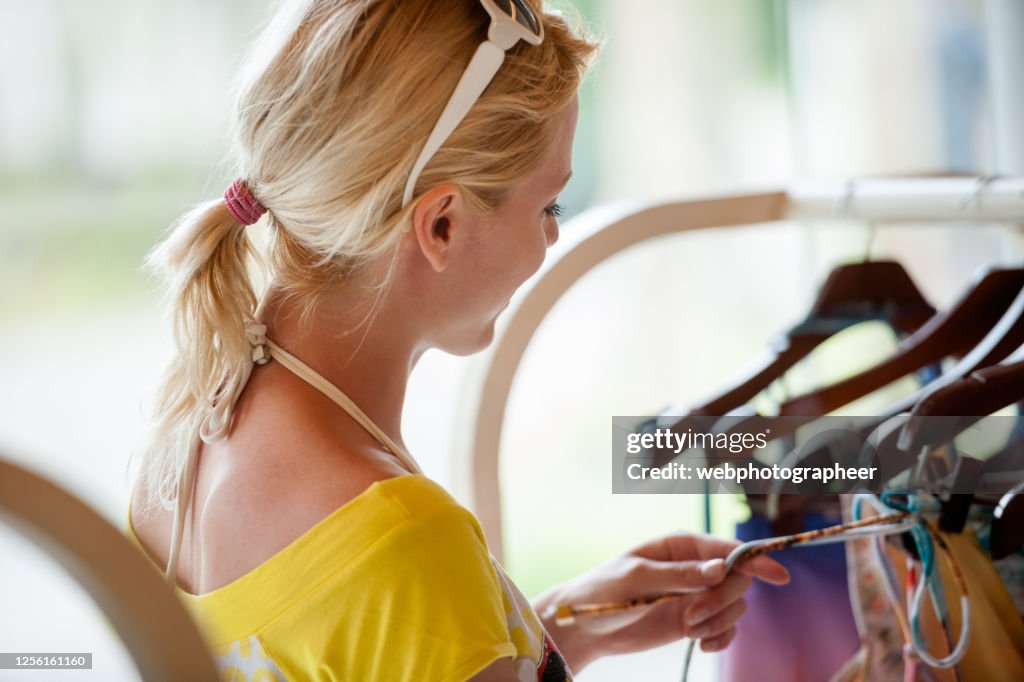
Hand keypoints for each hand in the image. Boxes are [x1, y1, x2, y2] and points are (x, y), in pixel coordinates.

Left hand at [533, 531, 788, 671]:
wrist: (588, 625)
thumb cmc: (604, 591)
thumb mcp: (638, 579)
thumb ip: (678, 574)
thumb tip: (718, 569)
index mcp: (681, 544)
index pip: (728, 548)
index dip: (756, 559)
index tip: (779, 575)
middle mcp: (695, 566)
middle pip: (738, 579)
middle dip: (722, 600)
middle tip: (691, 617)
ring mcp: (697, 594)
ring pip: (735, 606)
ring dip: (718, 621)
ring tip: (686, 628)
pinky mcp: (695, 619)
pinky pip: (726, 628)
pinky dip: (720, 638)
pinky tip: (700, 643)